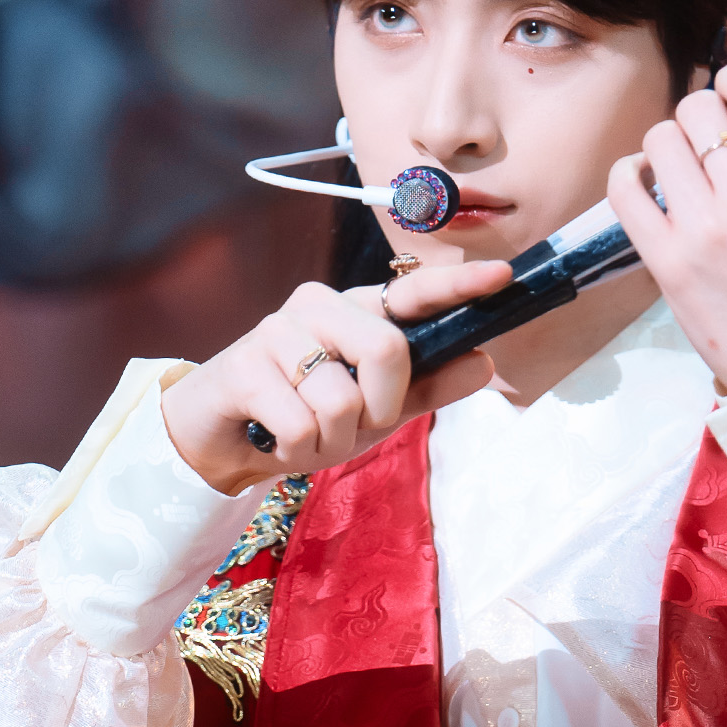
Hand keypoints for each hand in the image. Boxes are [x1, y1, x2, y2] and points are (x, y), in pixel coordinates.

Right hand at [161, 260, 511, 492]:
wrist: (224, 442)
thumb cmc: (305, 418)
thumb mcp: (376, 411)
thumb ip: (428, 388)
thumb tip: (483, 361)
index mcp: (358, 313)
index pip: (414, 294)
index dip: (457, 286)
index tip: (502, 276)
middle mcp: (319, 306)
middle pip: (388, 349)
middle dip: (380, 406)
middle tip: (353, 423)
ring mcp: (278, 330)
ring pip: (341, 398)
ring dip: (330, 439)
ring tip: (306, 434)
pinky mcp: (244, 365)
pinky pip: (301, 424)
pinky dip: (296, 450)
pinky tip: (277, 439)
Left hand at [605, 61, 726, 394]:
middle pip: (698, 108)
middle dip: (696, 119)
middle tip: (702, 147)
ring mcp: (707, 227)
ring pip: (661, 138)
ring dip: (664, 147)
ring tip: (677, 172)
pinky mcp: (669, 259)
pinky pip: (625, 187)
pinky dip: (627, 175)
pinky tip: (643, 183)